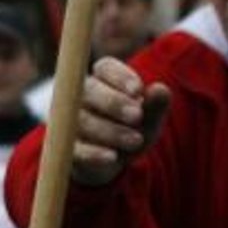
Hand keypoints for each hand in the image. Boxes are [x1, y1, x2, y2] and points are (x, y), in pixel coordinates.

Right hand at [71, 57, 170, 185]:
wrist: (111, 159)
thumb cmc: (131, 128)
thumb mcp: (148, 118)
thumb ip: (155, 105)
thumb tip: (161, 89)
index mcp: (103, 79)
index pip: (105, 67)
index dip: (120, 77)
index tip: (138, 90)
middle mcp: (80, 94)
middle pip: (88, 89)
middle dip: (113, 102)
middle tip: (137, 115)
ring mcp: (69, 119)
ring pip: (82, 119)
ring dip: (110, 130)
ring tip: (136, 140)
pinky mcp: (66, 146)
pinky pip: (74, 147)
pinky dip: (93, 152)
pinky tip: (112, 156)